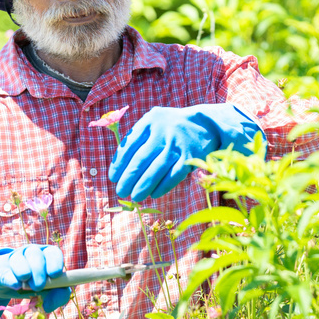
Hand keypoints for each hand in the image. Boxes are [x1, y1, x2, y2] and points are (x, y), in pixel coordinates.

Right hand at [0, 245, 68, 309]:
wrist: (6, 285)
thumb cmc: (33, 285)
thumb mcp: (48, 292)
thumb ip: (57, 296)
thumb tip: (54, 302)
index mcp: (46, 255)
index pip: (53, 252)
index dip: (55, 262)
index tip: (55, 274)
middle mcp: (31, 253)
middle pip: (35, 254)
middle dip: (38, 270)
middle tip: (39, 286)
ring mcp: (14, 259)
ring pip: (19, 259)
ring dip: (24, 271)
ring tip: (25, 286)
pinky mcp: (0, 270)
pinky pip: (5, 272)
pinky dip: (11, 279)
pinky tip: (16, 285)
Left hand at [108, 103, 263, 201]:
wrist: (206, 123)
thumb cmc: (171, 127)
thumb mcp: (154, 123)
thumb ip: (137, 138)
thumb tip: (119, 167)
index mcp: (150, 121)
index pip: (129, 145)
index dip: (119, 163)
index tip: (113, 177)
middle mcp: (163, 131)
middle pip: (141, 159)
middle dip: (129, 178)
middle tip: (121, 192)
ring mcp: (178, 144)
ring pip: (156, 169)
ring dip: (143, 186)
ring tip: (135, 197)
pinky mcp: (191, 156)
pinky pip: (173, 175)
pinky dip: (162, 186)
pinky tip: (154, 194)